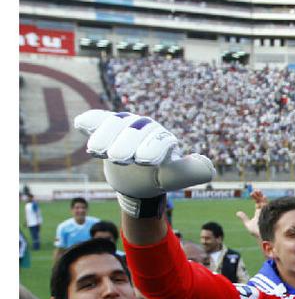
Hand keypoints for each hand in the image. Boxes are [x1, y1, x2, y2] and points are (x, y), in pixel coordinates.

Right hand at [74, 110, 214, 214]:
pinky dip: (89, 121)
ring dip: (106, 136)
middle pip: (135, 131)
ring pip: (115, 124)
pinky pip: (97, 119)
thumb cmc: (157, 177)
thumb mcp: (173, 176)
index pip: (160, 140)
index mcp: (163, 139)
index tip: (144, 161)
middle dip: (126, 144)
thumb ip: (188, 172)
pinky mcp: (105, 127)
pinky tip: (81, 123)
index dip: (153, 148)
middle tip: (119, 158)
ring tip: (99, 151)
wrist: (137, 178)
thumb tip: (209, 168)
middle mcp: (144, 127)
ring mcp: (124, 125)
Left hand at [235, 189, 267, 239]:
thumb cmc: (257, 232)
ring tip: (257, 192)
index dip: (255, 197)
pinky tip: (262, 197)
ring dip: (261, 196)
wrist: (263, 236)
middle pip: (262, 200)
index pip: (257, 202)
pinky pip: (268, 205)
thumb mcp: (248, 225)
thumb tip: (237, 213)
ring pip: (265, 201)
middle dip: (258, 195)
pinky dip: (265, 200)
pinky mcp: (269, 213)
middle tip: (254, 191)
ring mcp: (267, 211)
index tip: (251, 194)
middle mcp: (264, 211)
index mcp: (259, 212)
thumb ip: (244, 218)